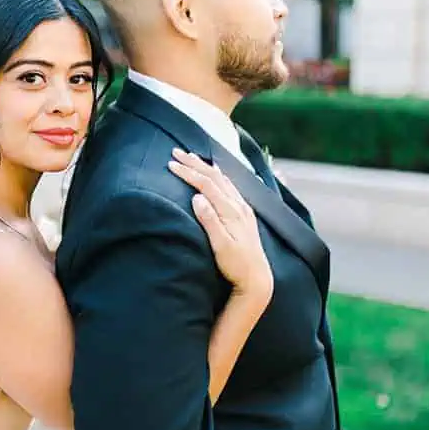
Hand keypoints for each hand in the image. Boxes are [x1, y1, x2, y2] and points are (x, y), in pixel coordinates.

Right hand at [169, 150, 272, 299]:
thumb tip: (197, 197)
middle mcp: (239, 205)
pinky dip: (220, 176)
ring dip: (206, 167)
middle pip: (215, 177)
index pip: (207, 184)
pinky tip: (218, 174)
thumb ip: (209, 221)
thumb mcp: (220, 245)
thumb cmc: (236, 265)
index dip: (189, 172)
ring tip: (192, 157)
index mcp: (231, 210)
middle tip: (176, 152)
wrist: (257, 278)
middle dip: (194, 163)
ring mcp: (244, 209)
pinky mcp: (246, 215)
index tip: (171, 164)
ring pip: (223, 180)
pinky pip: (231, 187)